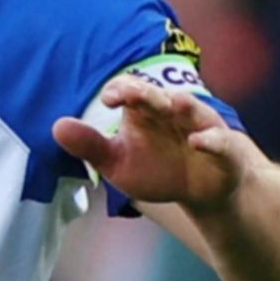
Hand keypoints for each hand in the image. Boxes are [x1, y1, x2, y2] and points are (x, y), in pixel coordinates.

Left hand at [51, 76, 247, 210]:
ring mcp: (200, 127)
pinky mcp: (223, 148)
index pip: (131, 90)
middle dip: (145, 93)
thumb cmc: (158, 168)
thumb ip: (91, 146)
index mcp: (145, 111)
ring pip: (191, 110)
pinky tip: (198, 142)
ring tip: (172, 103)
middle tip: (128, 93)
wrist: (202, 190)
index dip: (121, 91)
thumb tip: (56, 127)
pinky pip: (219, 140)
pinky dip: (211, 140)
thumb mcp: (118, 162)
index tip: (109, 100)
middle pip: (157, 96)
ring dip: (183, 105)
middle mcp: (172, 112)